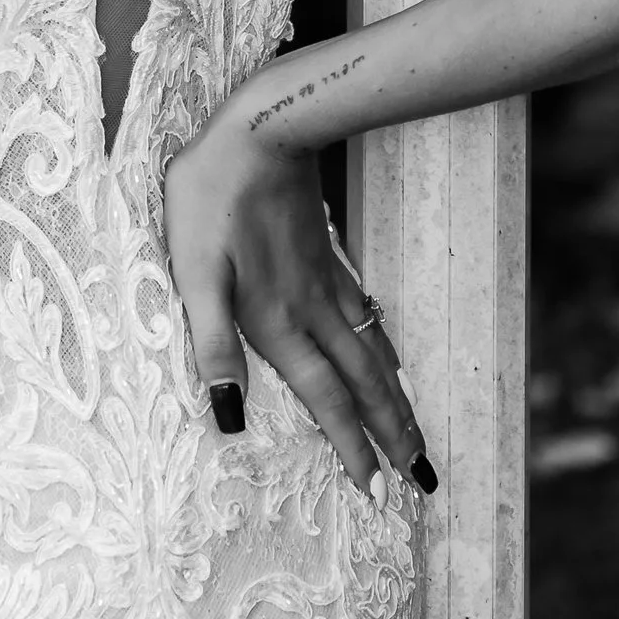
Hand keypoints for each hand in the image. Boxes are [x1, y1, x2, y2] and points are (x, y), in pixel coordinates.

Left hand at [162, 112, 435, 494]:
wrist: (261, 127)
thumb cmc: (212, 198)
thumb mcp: (194, 273)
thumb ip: (213, 346)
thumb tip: (229, 418)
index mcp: (278, 323)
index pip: (324, 399)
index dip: (349, 446)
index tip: (377, 490)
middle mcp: (311, 310)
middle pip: (362, 385)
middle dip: (392, 435)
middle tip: (423, 479)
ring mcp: (324, 281)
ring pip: (370, 352)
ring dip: (394, 397)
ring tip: (415, 432)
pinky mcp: (324, 253)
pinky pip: (364, 315)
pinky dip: (383, 347)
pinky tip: (388, 354)